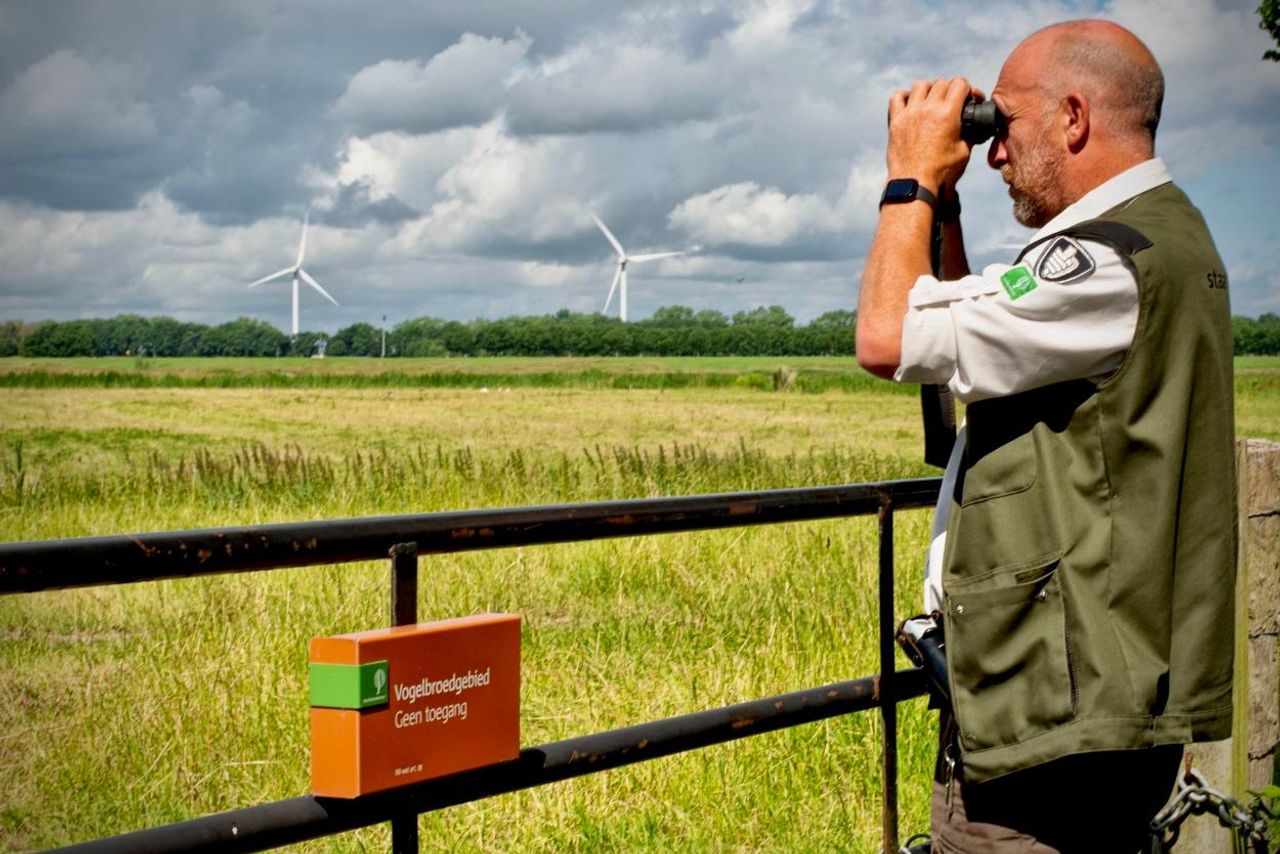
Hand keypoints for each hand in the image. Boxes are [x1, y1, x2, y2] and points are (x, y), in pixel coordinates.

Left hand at [886, 78, 980, 193]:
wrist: (914, 184)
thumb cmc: (941, 172)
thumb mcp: (964, 152)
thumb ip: (969, 134)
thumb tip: (974, 128)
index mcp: (948, 114)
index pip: (960, 84)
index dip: (968, 89)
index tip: (970, 98)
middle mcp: (928, 108)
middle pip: (941, 83)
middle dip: (951, 89)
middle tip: (954, 101)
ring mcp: (910, 113)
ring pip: (920, 85)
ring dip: (929, 88)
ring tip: (933, 99)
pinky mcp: (896, 122)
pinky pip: (896, 97)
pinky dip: (904, 96)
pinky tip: (910, 103)